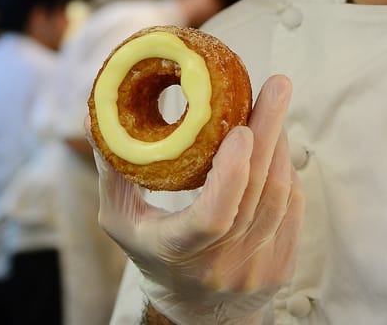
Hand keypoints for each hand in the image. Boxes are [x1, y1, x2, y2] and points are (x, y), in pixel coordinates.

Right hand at [88, 75, 304, 323]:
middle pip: (258, 195)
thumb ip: (112, 172)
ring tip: (274, 106)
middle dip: (270, 132)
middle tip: (277, 85)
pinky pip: (293, 209)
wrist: (196, 311)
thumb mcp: (122, 221)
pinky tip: (277, 146)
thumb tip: (93, 118)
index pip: (213, 217)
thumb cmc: (153, 256)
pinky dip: (287, 171)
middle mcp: (221, 265)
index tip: (239, 130)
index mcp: (178, 252)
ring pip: (280, 197)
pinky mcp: (280, 266)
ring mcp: (256, 269)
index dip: (231, 174)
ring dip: (280, 146)